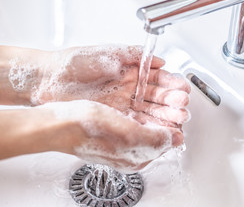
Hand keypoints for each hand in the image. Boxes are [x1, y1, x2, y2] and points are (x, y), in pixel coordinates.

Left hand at [33, 45, 190, 125]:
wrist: (48, 80)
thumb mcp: (108, 53)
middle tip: (183, 107)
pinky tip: (161, 129)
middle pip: (156, 97)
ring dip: (164, 116)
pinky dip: (149, 126)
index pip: (157, 78)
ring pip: (148, 111)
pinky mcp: (113, 116)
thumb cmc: (75, 63)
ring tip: (178, 120)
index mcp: (130, 71)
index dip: (171, 84)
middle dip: (172, 102)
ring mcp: (122, 104)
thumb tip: (160, 59)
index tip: (183, 89)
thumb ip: (134, 55)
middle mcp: (129, 89)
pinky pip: (135, 122)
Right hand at [40, 100, 183, 172]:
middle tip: (181, 98)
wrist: (60, 122)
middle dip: (172, 111)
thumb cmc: (87, 130)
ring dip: (162, 102)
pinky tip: (147, 88)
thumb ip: (155, 138)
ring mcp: (122, 132)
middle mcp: (131, 145)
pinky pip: (136, 109)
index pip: (166, 140)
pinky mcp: (114, 120)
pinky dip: (145, 98)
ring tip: (171, 90)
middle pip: (159, 126)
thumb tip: (175, 138)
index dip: (176, 123)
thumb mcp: (128, 136)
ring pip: (149, 115)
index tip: (183, 109)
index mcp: (137, 155)